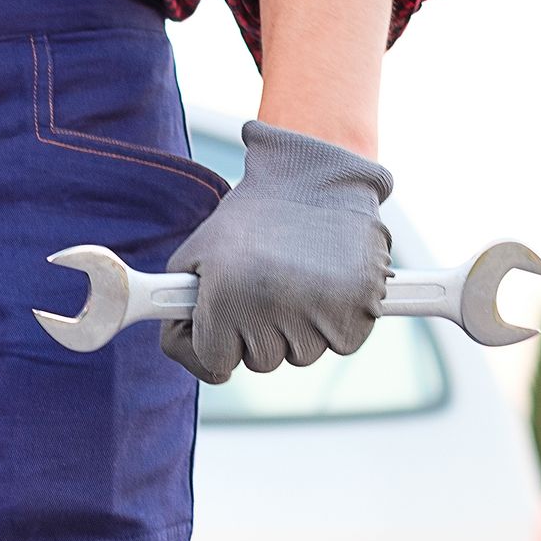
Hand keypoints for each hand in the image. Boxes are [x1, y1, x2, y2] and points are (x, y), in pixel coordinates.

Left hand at [161, 120, 392, 383]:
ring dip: (299, 327)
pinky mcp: (360, 308)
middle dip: (259, 331)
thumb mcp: (196, 254)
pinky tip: (327, 283)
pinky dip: (335, 322)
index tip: (228, 312)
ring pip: (302, 355)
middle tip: (267, 284)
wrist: (314, 175)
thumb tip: (205, 366)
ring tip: (298, 276)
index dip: (220, 338)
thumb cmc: (250, 218)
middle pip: (260, 362)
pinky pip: (341, 343)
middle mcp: (272, 310)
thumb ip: (180, 313)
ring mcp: (320, 312)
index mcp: (226, 297)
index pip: (216, 363)